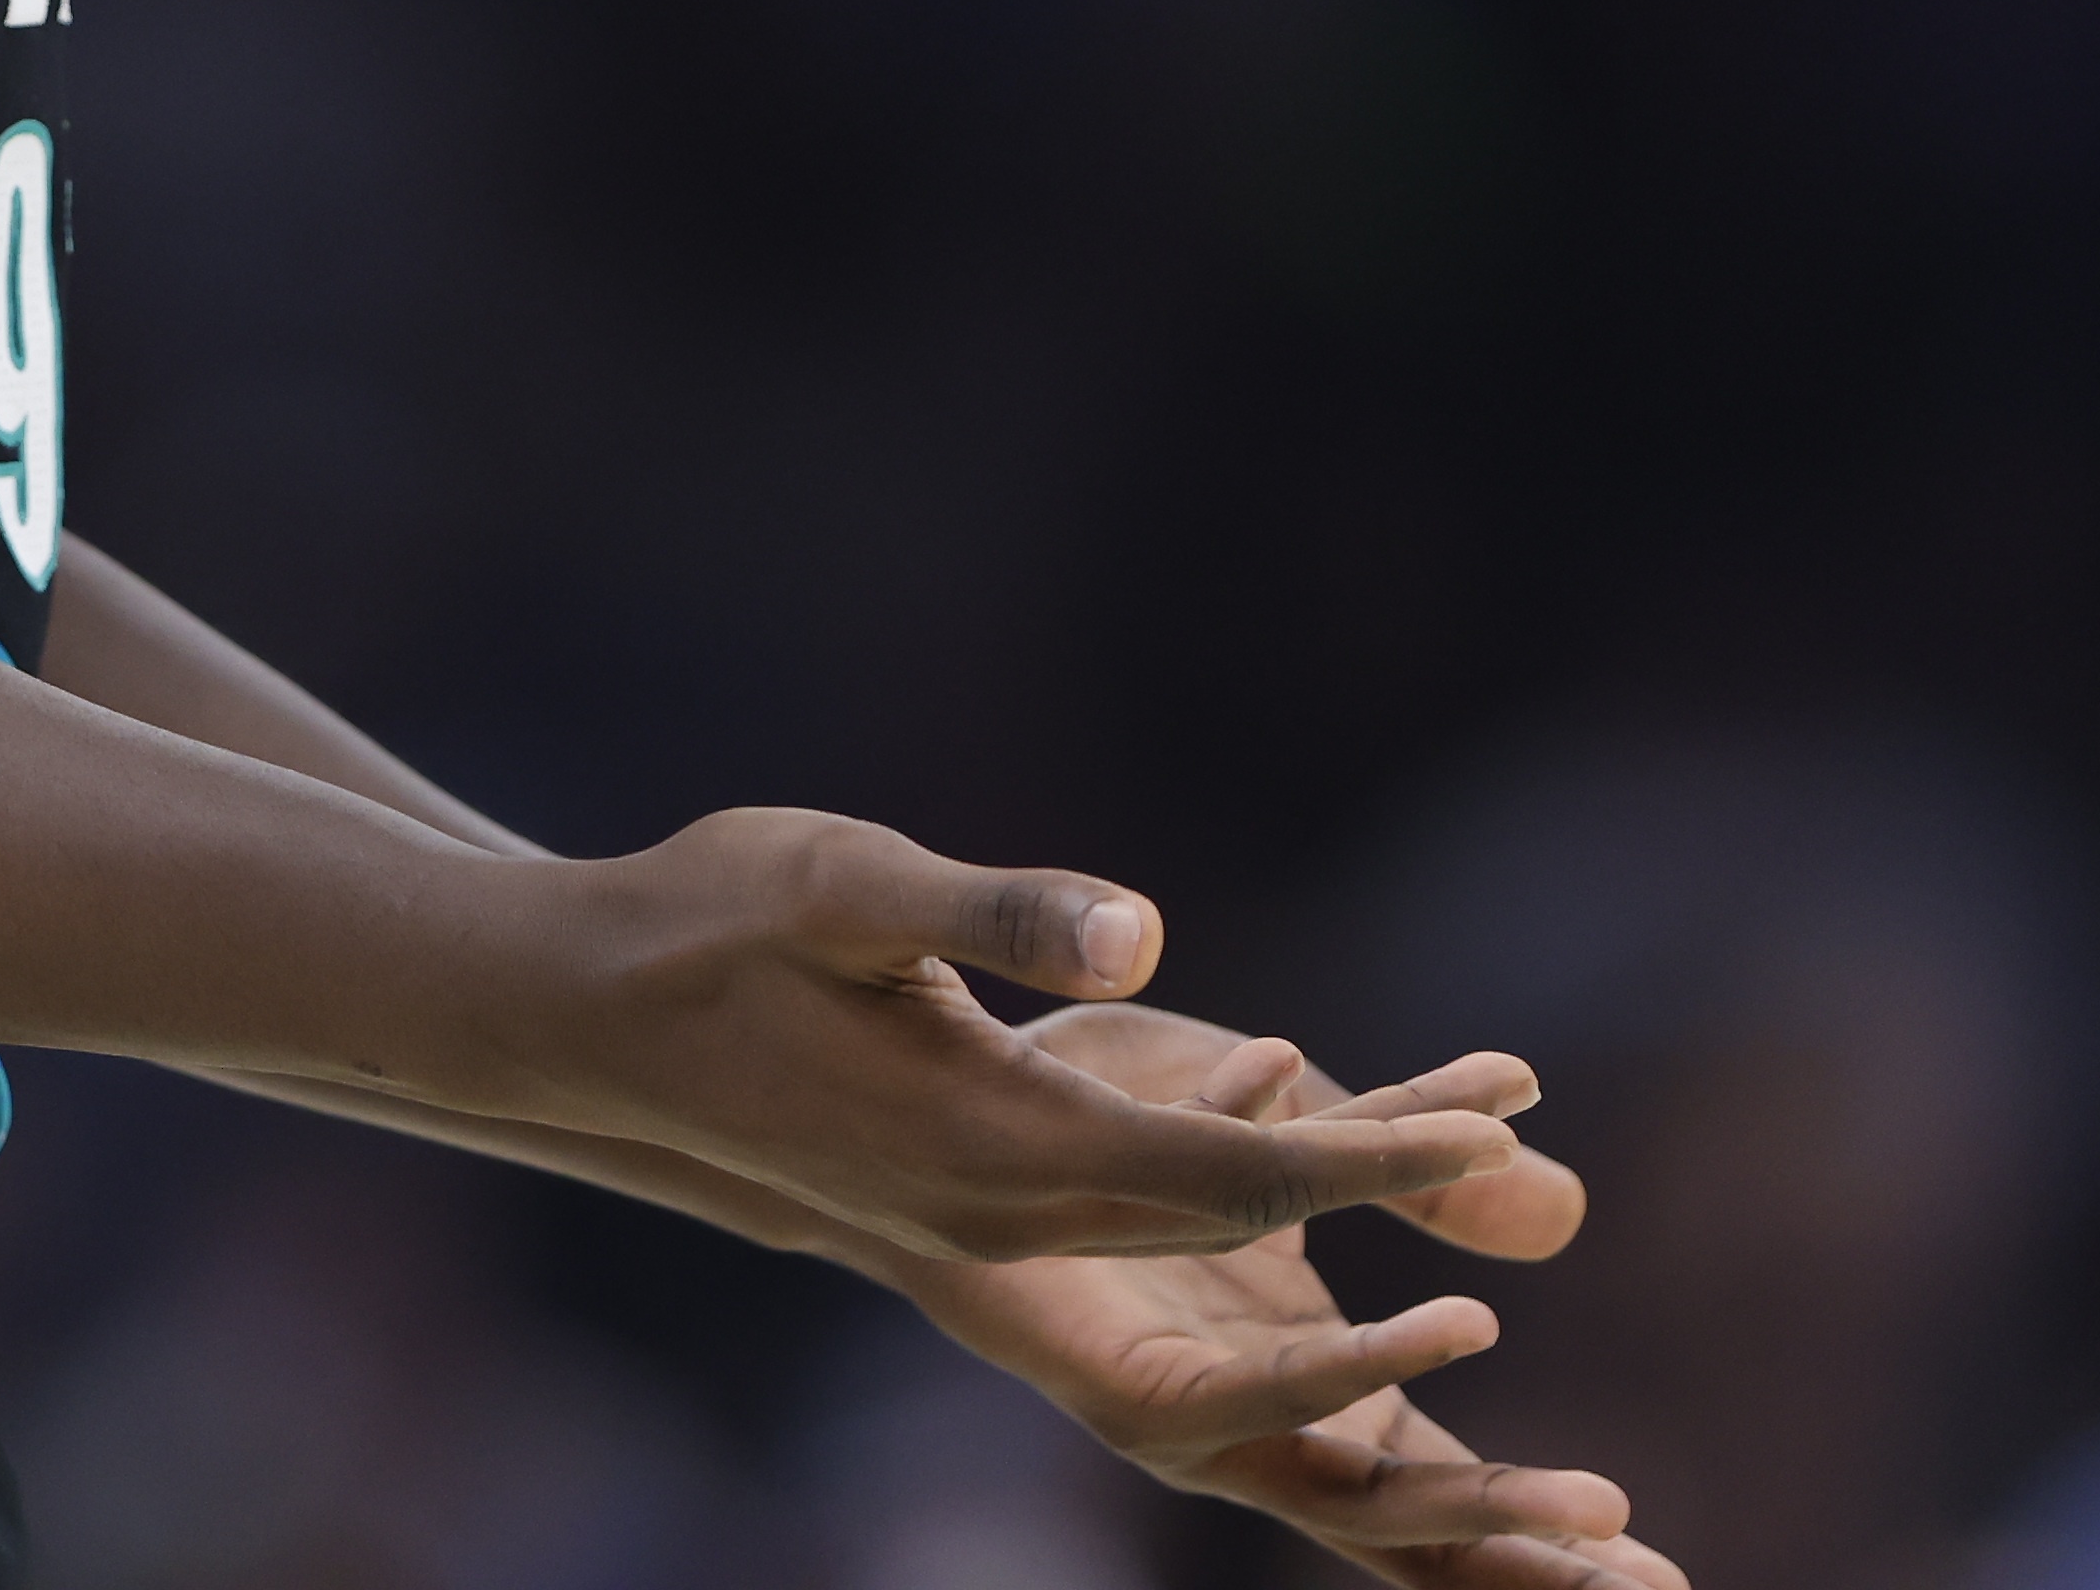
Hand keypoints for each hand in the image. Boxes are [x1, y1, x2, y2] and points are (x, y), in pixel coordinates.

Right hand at [526, 812, 1530, 1266]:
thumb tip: (1139, 935)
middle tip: (1519, 1142)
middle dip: (1385, 1187)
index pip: (1233, 1172)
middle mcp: (1005, 1212)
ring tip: (1447, 1134)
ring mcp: (981, 1218)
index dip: (1372, 1158)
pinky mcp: (959, 1192)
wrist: (580, 1016)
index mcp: (995, 1147)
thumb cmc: (704, 924)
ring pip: (1190, 1216)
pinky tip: (1277, 1100)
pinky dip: (1228, 1161)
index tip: (1489, 1135)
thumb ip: (991, 911)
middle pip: (1238, 1216)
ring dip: (1318, 1179)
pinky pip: (1131, 1197)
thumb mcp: (843, 881)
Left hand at [887, 1006, 1679, 1587]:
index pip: (1433, 1487)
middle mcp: (1244, 1420)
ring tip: (1590, 1504)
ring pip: (1342, 1486)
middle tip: (1654, 1582)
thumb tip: (1559, 1209)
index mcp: (1298, 1383)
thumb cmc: (1120, 1117)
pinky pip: (1253, 1393)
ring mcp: (1184, 1416)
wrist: (941, 1087)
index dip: (1536, 1533)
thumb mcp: (1312, 1140)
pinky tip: (1451, 1331)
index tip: (1661, 1570)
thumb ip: (1423, 1173)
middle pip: (1407, 1524)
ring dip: (1468, 1496)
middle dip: (1529, 1557)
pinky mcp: (1119, 1379)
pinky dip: (1354, 1368)